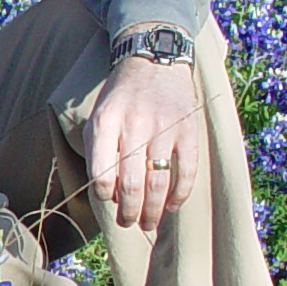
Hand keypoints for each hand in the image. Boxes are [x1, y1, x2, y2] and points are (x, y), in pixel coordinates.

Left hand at [86, 53, 202, 232]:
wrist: (153, 61)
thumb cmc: (121, 97)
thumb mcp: (99, 117)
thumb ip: (98, 153)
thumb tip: (109, 193)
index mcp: (106, 124)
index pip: (101, 173)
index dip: (104, 194)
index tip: (108, 200)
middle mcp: (134, 127)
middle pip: (131, 184)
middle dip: (129, 212)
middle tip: (128, 223)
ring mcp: (164, 129)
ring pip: (158, 183)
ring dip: (153, 211)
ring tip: (148, 224)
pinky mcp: (188, 130)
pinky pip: (186, 171)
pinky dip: (179, 195)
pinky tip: (171, 206)